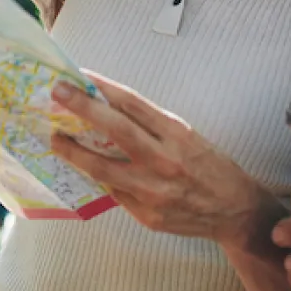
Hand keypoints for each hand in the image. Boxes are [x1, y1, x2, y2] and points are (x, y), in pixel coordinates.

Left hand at [51, 72, 279, 247]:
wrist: (235, 211)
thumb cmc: (211, 166)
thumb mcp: (188, 135)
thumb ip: (151, 125)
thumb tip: (107, 108)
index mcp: (177, 134)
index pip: (133, 103)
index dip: (103, 87)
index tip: (80, 75)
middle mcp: (165, 160)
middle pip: (115, 130)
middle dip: (82, 108)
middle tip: (57, 93)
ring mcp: (154, 191)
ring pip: (103, 168)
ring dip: (74, 150)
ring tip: (55, 137)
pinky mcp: (147, 215)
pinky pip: (114, 192)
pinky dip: (97, 177)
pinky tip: (83, 166)